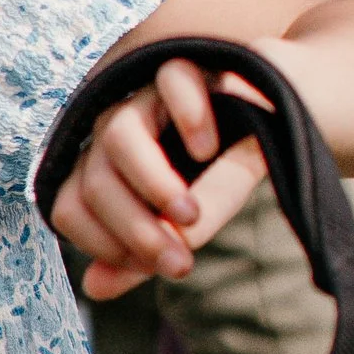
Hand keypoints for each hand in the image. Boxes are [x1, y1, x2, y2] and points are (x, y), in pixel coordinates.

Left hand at [51, 53, 274, 298]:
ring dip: (152, 183)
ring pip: (119, 133)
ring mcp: (146, 96)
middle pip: (95, 180)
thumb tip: (94, 288)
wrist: (283, 115)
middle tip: (180, 264)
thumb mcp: (189, 221)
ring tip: (190, 215)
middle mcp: (114, 133)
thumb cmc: (223, 172)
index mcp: (102, 172)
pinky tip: (208, 147)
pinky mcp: (187, 65)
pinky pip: (171, 80)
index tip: (153, 267)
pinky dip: (187, 116)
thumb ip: (143, 254)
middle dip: (136, 230)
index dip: (102, 243)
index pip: (70, 208)